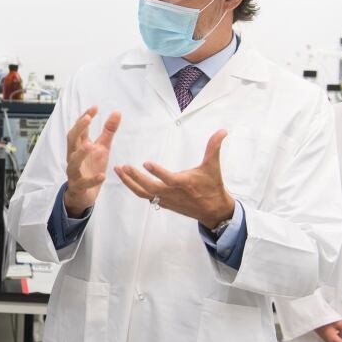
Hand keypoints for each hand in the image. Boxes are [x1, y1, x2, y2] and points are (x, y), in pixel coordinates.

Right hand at [63, 106, 121, 216]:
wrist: (83, 194)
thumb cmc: (91, 167)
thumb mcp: (102, 147)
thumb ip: (108, 131)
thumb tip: (117, 112)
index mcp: (79, 146)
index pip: (79, 129)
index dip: (85, 118)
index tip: (95, 108)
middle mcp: (74, 157)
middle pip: (71, 140)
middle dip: (78, 129)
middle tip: (87, 119)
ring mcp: (74, 172)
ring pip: (73, 161)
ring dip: (81, 153)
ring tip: (90, 145)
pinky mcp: (79, 186)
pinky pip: (84, 183)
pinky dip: (92, 180)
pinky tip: (102, 176)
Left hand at [113, 130, 234, 228]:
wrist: (212, 210)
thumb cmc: (212, 186)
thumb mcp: (213, 166)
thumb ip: (214, 148)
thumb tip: (223, 131)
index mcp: (183, 184)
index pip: (168, 178)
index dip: (157, 172)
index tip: (146, 163)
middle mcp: (172, 193)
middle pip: (149, 187)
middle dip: (135, 177)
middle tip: (123, 166)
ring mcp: (165, 199)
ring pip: (143, 193)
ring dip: (129, 182)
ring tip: (118, 169)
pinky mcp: (162, 203)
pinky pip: (144, 196)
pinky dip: (134, 187)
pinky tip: (125, 178)